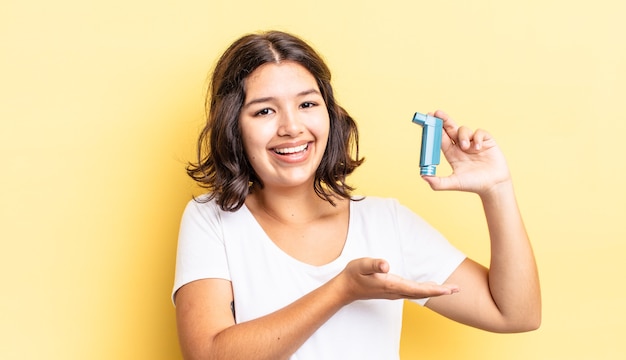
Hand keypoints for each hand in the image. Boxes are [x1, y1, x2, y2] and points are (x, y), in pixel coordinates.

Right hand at [338, 258, 458, 302]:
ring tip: (449, 289)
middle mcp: (395, 291)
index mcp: (391, 285)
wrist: (346, 288)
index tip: (448, 289)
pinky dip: (425, 291)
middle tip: (457, 289)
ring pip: (419, 294)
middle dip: (440, 291)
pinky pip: (413, 292)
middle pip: (422, 293)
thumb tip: (386, 264)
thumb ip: (373, 264)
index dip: (434, 290)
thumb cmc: (354, 275)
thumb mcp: (361, 265)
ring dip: (434, 291)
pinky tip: (430, 288)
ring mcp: (394, 293)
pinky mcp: (393, 291)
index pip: (417, 289)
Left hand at [421, 110, 511, 195]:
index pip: (440, 138)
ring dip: (462, 136)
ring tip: (466, 147)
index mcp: (451, 153)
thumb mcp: (454, 183)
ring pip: (463, 129)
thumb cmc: (473, 185)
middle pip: (450, 128)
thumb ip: (438, 182)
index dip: (434, 129)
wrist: (494, 186)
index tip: (428, 119)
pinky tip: (478, 148)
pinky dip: (477, 137)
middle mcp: (460, 146)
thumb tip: (423, 176)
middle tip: (437, 113)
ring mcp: (473, 142)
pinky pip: (479, 132)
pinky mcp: (485, 141)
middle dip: (443, 120)